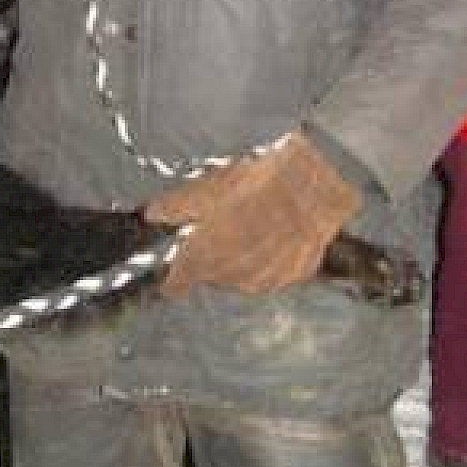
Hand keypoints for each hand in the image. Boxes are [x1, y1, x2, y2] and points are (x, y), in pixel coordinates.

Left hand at [145, 133, 361, 296]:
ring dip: (240, 257)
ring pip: (241, 275)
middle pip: (212, 275)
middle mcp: (233, 277)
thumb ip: (176, 207)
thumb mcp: (207, 187)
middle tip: (221, 226)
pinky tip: (274, 232)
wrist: (313, 184)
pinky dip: (269, 257)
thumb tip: (153, 214)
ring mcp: (266, 279)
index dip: (173, 278)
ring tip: (250, 223)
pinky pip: (272, 272)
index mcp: (204, 258)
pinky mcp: (294, 275)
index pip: (178, 283)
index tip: (172, 276)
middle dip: (210, 256)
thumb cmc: (258, 183)